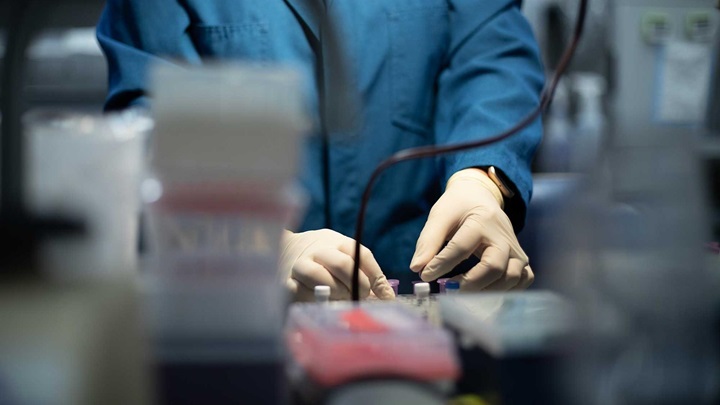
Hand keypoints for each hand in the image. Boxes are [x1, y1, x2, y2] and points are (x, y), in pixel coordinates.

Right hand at [280, 229, 395, 300]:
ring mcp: (301, 265)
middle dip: (358, 285)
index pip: (361, 254)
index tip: (382, 295)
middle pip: (343, 264)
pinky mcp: (286, 282)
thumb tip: (388, 298)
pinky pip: (301, 292)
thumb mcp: (343, 256)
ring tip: (341, 299)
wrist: (285, 250)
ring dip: (336, 292)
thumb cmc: (323, 258)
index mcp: (337, 241)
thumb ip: (365, 273)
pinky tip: (321, 303)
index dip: (375, 275)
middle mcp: (318, 250)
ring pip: (321, 277)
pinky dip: (315, 300)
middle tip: (361, 297)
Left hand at [410, 168, 533, 290]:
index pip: (462, 248)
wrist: (481, 197)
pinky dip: (507, 291)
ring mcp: (516, 249)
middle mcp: (503, 236)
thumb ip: (428, 241)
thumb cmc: (458, 207)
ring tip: (462, 291)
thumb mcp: (440, 216)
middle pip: (494, 267)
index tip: (425, 275)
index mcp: (482, 221)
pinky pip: (522, 280)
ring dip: (487, 290)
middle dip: (470, 283)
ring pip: (510, 277)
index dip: (442, 264)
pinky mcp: (521, 259)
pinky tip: (485, 291)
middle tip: (448, 289)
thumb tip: (417, 268)